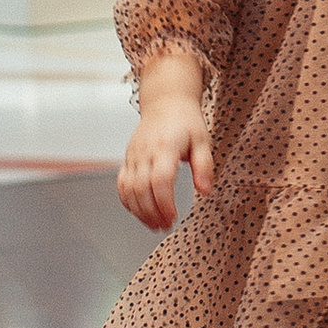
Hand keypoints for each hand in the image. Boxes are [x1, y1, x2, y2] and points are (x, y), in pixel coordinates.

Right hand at [118, 73, 213, 231]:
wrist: (165, 102)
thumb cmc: (185, 121)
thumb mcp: (203, 140)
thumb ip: (204, 166)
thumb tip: (205, 190)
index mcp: (165, 147)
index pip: (160, 180)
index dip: (164, 202)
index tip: (173, 217)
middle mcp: (145, 152)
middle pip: (141, 189)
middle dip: (152, 212)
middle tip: (165, 226)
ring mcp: (133, 156)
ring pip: (128, 189)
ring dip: (139, 211)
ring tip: (155, 224)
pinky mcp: (128, 159)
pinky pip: (122, 184)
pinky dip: (128, 201)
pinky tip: (140, 212)